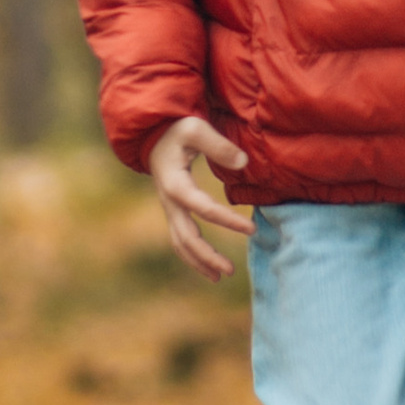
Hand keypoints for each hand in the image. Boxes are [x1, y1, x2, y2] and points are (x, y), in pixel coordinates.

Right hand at [147, 115, 253, 279]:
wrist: (153, 132)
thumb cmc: (177, 129)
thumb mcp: (195, 128)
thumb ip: (218, 145)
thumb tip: (243, 162)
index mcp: (175, 184)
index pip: (204, 208)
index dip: (228, 220)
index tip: (252, 228)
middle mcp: (169, 201)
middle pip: (186, 237)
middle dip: (207, 256)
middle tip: (231, 270)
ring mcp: (168, 208)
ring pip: (180, 243)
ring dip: (199, 262)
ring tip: (221, 275)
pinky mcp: (172, 211)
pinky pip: (180, 239)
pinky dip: (193, 255)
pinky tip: (209, 266)